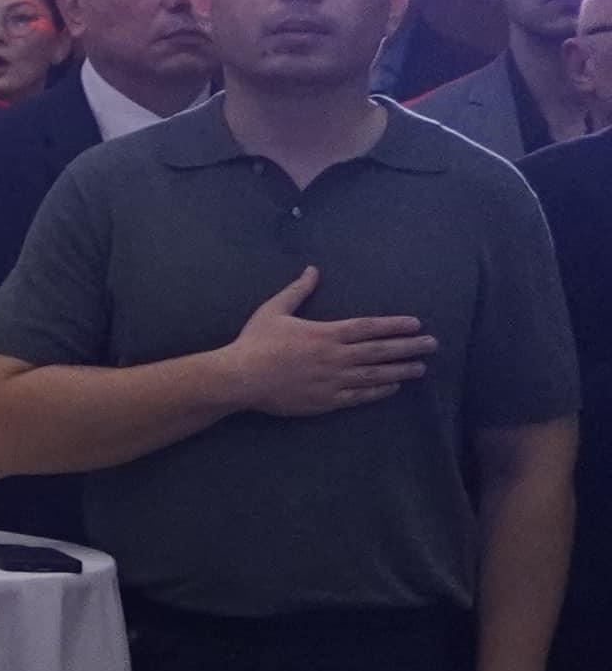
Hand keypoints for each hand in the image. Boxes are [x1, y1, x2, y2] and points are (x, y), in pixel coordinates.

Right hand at [221, 265, 437, 418]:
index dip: (395, 325)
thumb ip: (297, 291)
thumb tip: (312, 270)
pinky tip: (392, 387)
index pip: (370, 327)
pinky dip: (378, 391)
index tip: (416, 324)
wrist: (239, 378)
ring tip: (420, 368)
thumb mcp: (273, 310)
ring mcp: (333, 380)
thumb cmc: (255, 342)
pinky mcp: (325, 400)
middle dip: (409, 347)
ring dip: (400, 370)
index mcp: (326, 333)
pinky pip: (359, 396)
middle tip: (432, 345)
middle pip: (380, 350)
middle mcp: (336, 357)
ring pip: (375, 375)